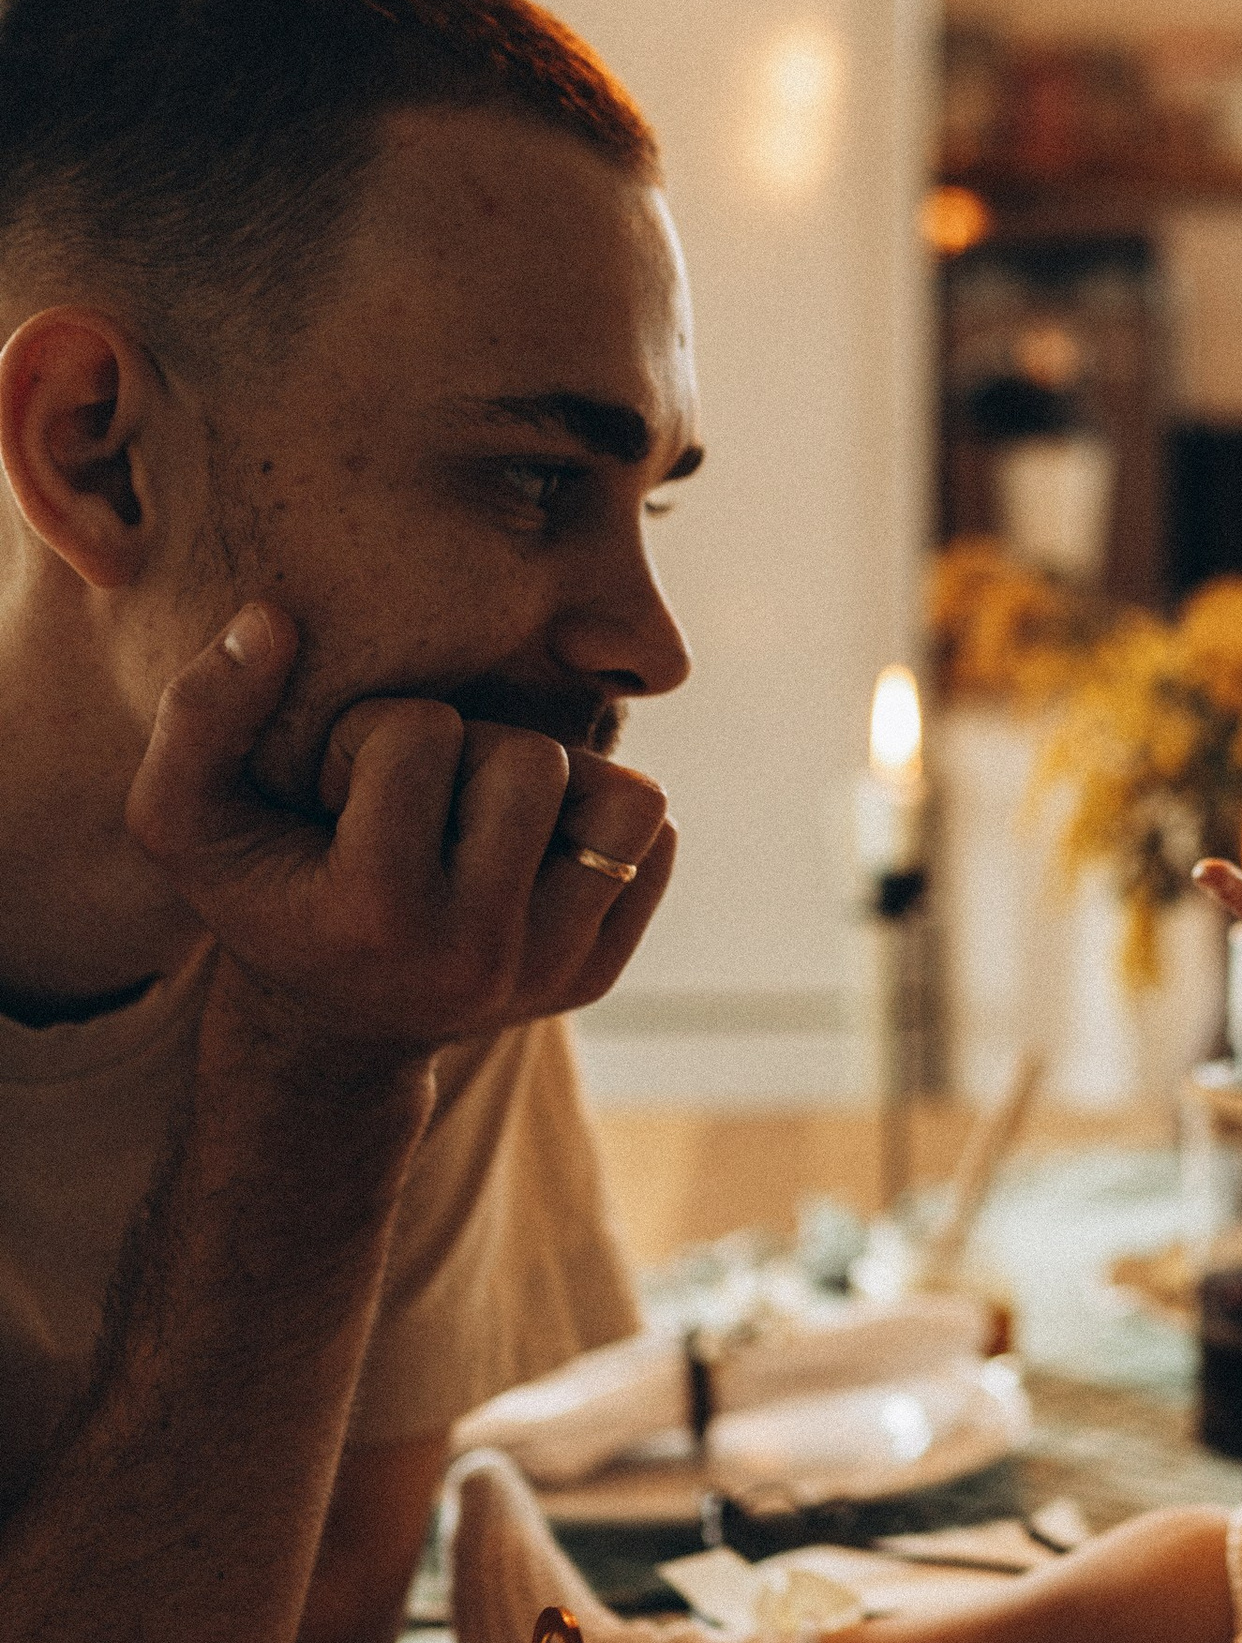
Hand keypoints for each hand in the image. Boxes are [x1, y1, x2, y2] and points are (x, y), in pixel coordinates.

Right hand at [125, 604, 674, 1060]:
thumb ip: (201, 715)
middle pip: (533, 761)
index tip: (341, 792)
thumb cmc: (262, 894)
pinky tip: (528, 843)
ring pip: (622, 795)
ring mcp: (551, 970)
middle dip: (471, 749)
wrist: (331, 1024)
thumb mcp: (186, 817)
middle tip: (419, 796)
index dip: (372, 734)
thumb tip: (273, 618)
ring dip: (554, 781)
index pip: (420, 735)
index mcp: (380, 916)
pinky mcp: (598, 971)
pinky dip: (598, 819)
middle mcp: (479, 956)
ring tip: (482, 811)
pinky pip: (654, 838)